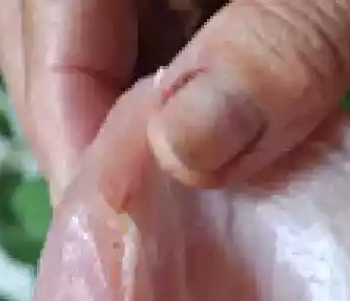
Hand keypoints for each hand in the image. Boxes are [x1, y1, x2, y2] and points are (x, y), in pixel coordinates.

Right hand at [0, 0, 349, 195]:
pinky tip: (226, 161)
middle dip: (87, 121)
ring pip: (118, 33)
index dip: (62, 105)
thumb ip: (290, 39)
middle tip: (132, 230)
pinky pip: (182, 34)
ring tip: (172, 213)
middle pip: (59, 18)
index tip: (105, 215)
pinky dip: (195, 101)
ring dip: (137, 121)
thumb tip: (189, 146)